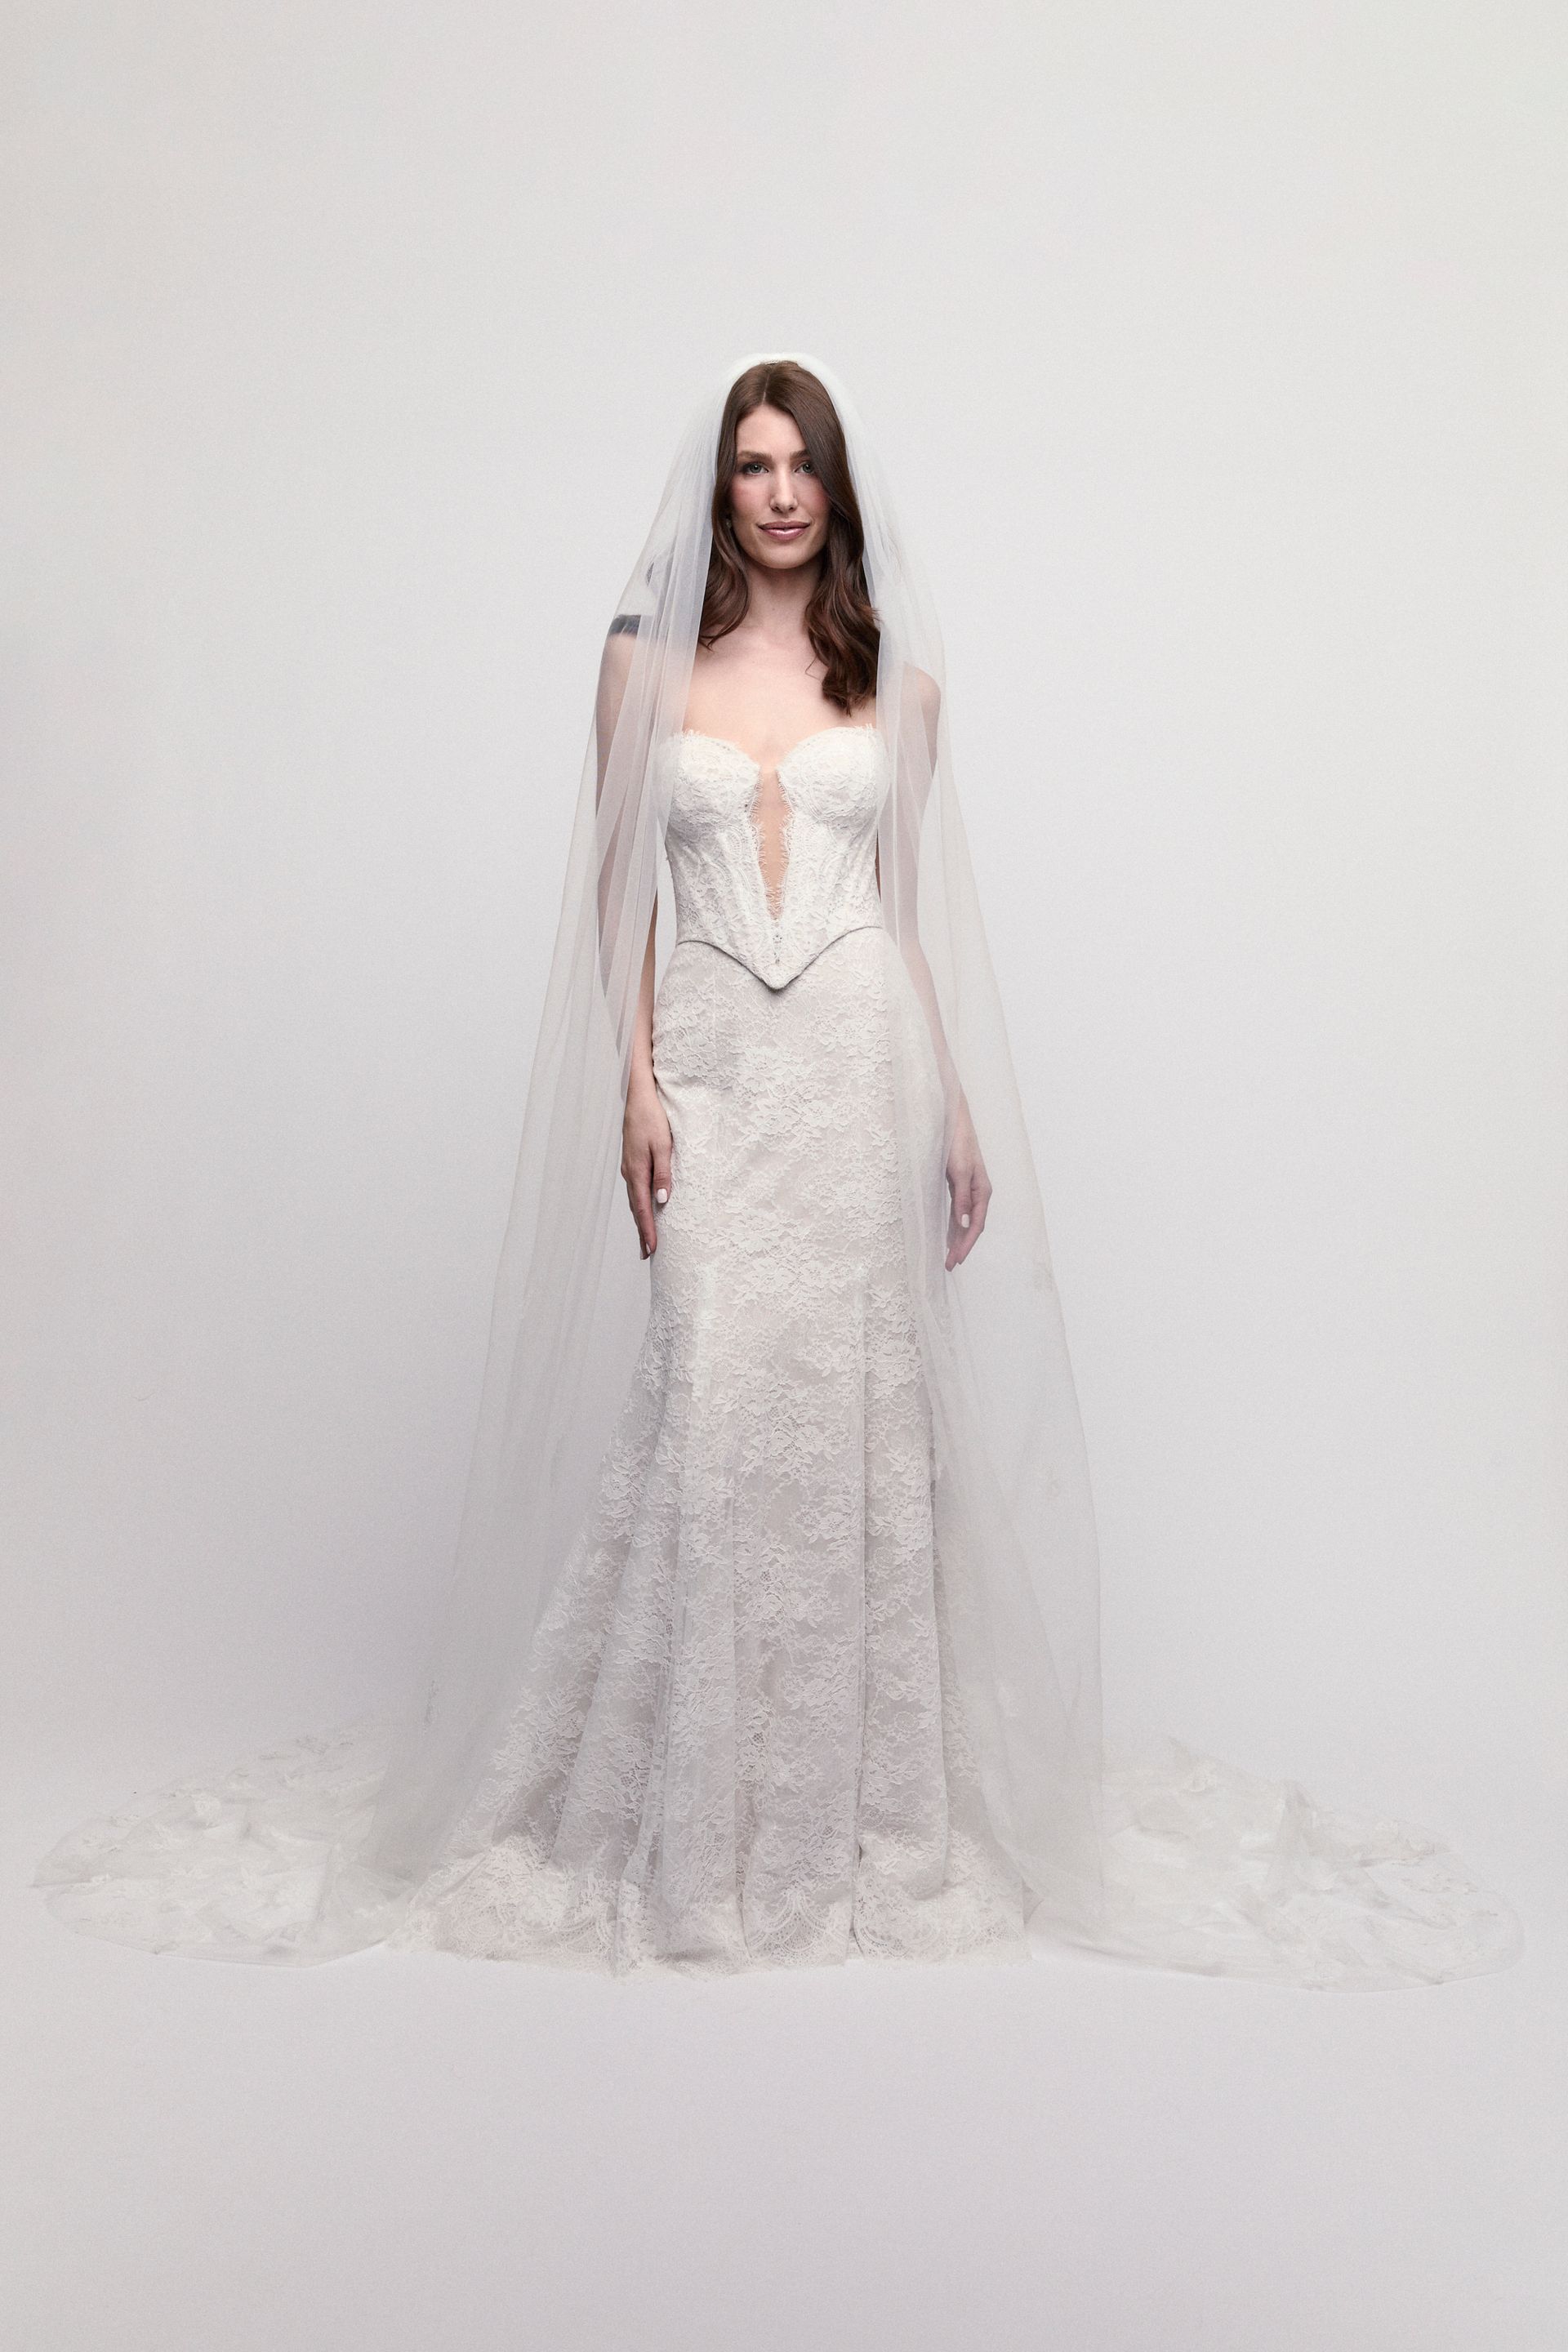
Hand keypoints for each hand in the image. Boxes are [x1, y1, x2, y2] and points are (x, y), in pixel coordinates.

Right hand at [622, 1082, 672, 1259]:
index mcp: (637, 1172)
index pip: (643, 1210)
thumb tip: (662, 1202)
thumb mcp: (664, 1146)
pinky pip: (635, 1189)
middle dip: (642, 1232)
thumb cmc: (653, 1118)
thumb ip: (664, 1174)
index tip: (652, 1250)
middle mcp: (630, 1173)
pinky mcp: (632, 1161)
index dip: (648, 1232)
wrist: (638, 1097)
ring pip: (634, 1200)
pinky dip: (639, 1205)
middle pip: (636, 1210)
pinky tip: (644, 1208)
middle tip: (646, 1254)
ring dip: (640, 1220)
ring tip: (645, 1238)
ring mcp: (629, 1167)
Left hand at [945, 1100, 990, 1270]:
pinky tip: (948, 1234)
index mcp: (982, 1191)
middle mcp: (978, 1193)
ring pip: (965, 1220)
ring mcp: (969, 1189)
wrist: (954, 1120)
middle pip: (971, 1226)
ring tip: (949, 1256)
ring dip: (957, 1238)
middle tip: (949, 1265)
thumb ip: (961, 1199)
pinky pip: (958, 1211)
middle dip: (961, 1246)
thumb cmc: (958, 1143)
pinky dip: (953, 1225)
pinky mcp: (959, 1184)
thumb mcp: (958, 1172)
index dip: (966, 1244)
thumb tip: (962, 1225)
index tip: (956, 1260)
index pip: (976, 1225)